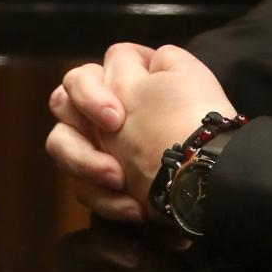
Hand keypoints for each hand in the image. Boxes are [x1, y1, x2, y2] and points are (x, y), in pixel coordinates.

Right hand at [46, 42, 233, 216]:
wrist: (212, 172)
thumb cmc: (198, 119)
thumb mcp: (187, 75)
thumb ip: (161, 60)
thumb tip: (149, 60)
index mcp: (122, 86)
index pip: (82, 77)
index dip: (90, 94)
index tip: (115, 118)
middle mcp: (102, 114)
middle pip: (61, 104)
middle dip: (80, 123)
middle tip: (112, 142)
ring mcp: (99, 149)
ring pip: (60, 144)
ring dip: (85, 163)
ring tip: (118, 179)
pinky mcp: (103, 187)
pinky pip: (83, 191)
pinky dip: (107, 201)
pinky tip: (136, 210)